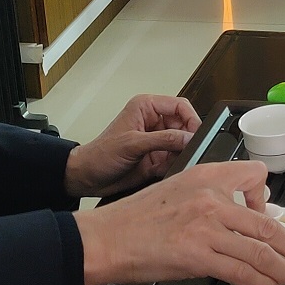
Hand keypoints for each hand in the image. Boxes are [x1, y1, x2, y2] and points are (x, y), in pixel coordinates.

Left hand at [64, 94, 200, 197]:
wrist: (87, 178)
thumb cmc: (99, 154)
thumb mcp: (132, 144)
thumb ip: (163, 139)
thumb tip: (188, 138)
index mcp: (146, 108)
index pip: (180, 106)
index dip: (191, 119)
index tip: (197, 134)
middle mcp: (154, 123)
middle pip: (184, 126)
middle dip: (187, 140)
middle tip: (187, 151)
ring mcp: (156, 141)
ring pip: (182, 145)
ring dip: (180, 155)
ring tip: (169, 161)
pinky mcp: (157, 158)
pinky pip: (175, 160)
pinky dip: (173, 166)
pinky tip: (161, 170)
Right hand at [74, 161, 284, 284]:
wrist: (107, 237)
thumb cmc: (136, 218)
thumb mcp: (177, 189)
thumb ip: (209, 198)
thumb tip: (235, 218)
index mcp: (206, 176)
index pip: (255, 175)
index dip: (267, 197)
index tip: (269, 214)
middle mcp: (210, 198)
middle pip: (267, 223)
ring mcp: (206, 228)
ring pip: (260, 249)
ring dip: (284, 267)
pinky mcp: (198, 256)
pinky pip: (241, 271)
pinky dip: (262, 281)